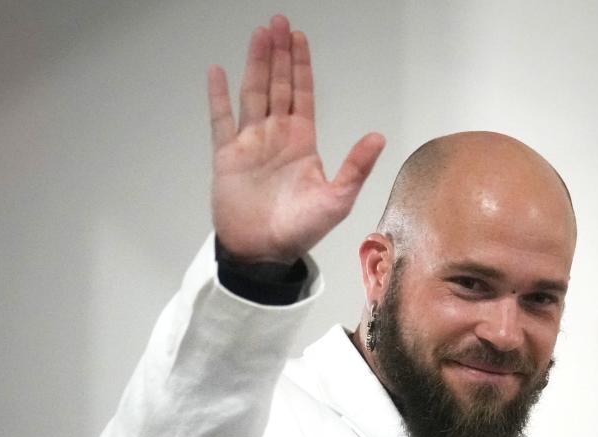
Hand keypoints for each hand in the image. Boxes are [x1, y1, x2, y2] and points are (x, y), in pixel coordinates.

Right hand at [208, 15, 384, 262]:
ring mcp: (250, 144)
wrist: (264, 253)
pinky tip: (218, 72)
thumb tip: (378, 136)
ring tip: (258, 36)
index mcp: (302, 142)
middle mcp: (276, 137)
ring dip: (255, 64)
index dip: (301, 65)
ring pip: (252, 93)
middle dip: (279, 54)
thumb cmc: (300, 231)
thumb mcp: (337, 199)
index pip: (302, 93)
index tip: (299, 38)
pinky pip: (221, 120)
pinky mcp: (227, 156)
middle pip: (278, 84)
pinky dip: (218, 96)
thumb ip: (356, 166)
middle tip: (278, 23)